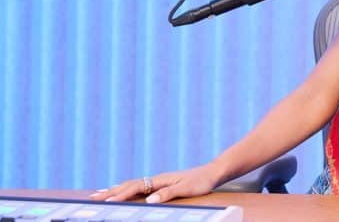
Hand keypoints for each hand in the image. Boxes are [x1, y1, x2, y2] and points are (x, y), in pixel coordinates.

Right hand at [88, 163, 221, 203]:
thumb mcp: (186, 189)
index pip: (135, 188)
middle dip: (111, 191)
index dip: (120, 195)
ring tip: (100, 194)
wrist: (212, 173)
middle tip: (92, 197)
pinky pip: (140, 187)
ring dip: (116, 190)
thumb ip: (168, 194)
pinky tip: (123, 192)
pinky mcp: (162, 184)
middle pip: (129, 185)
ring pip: (132, 185)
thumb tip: (149, 200)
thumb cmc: (201, 181)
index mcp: (160, 180)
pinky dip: (127, 190)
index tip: (106, 201)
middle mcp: (156, 179)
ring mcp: (158, 181)